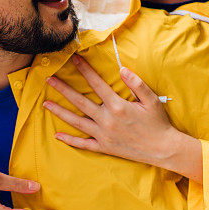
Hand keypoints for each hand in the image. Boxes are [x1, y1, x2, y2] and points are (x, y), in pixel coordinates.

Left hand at [43, 55, 202, 180]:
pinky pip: (83, 144)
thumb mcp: (151, 100)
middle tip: (48, 79)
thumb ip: (137, 84)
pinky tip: (57, 135)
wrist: (163, 150)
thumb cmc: (158, 123)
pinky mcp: (104, 147)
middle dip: (63, 89)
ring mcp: (103, 135)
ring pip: (76, 122)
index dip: (84, 70)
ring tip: (45, 104)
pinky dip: (70, 140)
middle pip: (79, 101)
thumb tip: (122, 69)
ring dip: (60, 112)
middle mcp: (107, 120)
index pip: (96, 84)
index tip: (73, 59)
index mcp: (118, 106)